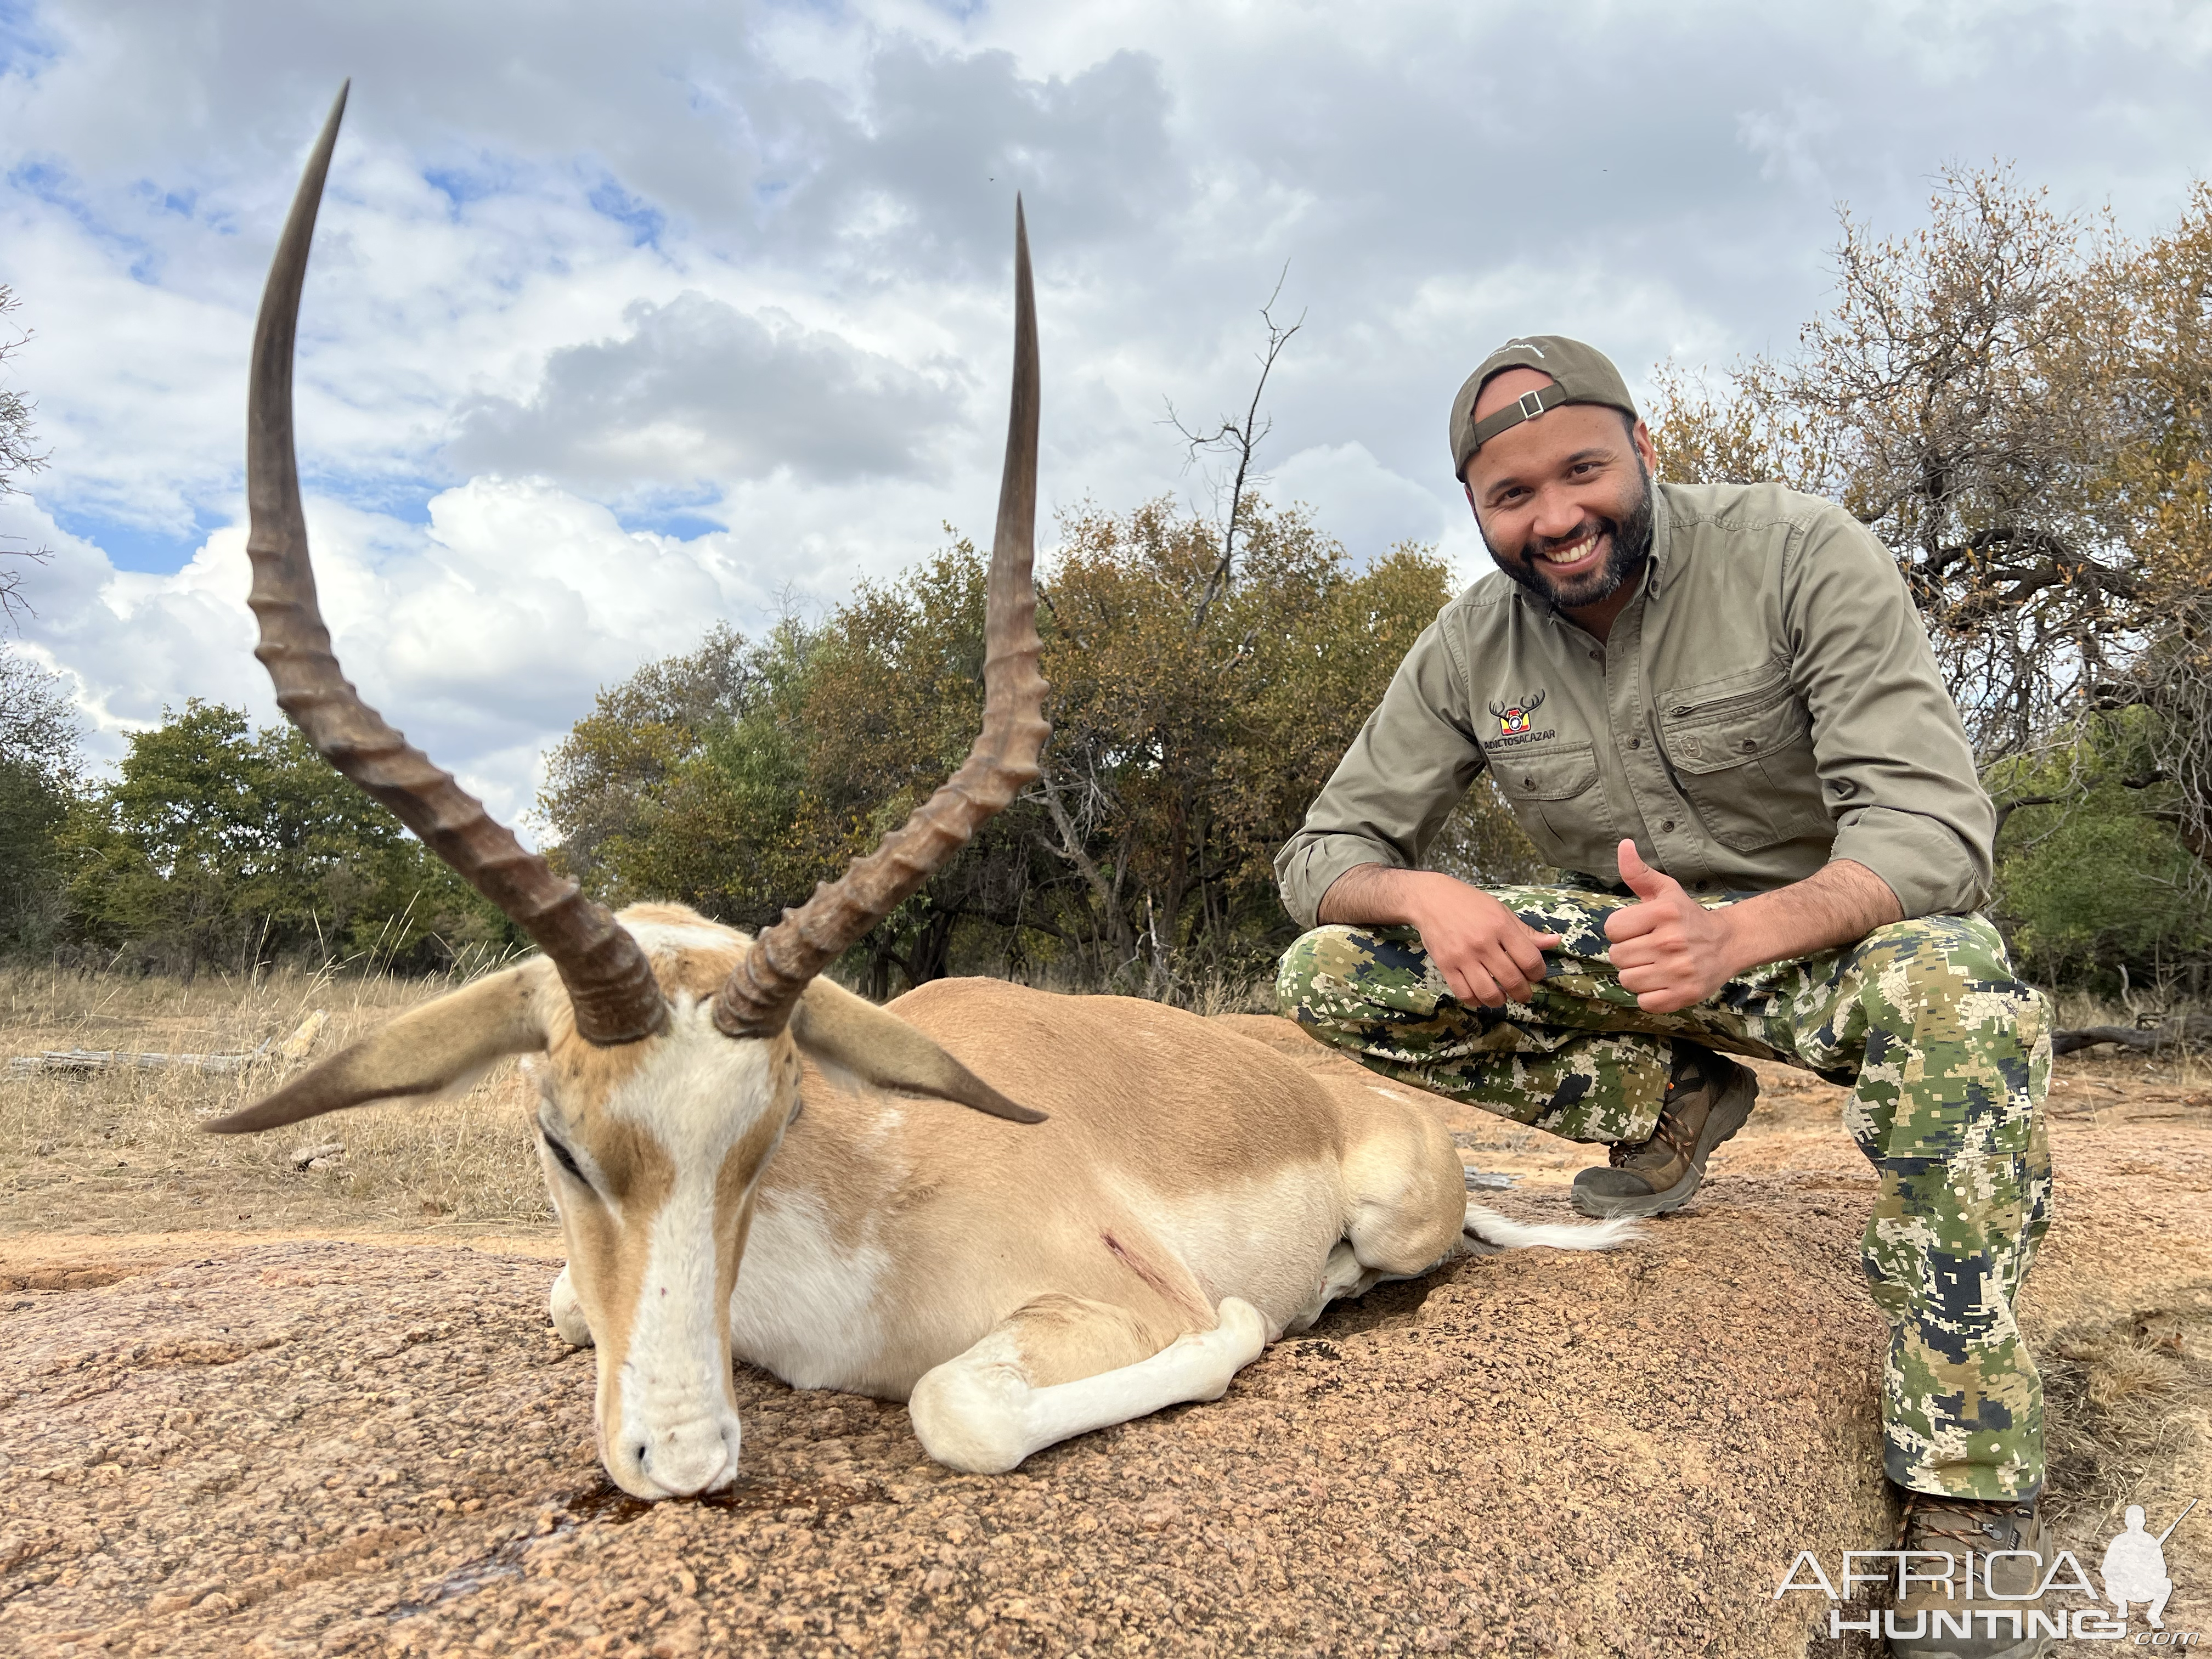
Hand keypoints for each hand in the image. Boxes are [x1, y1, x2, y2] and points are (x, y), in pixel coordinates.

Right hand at [1401, 875, 1562, 1008]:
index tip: (1535, 975)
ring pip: (1488, 992)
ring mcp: (1463, 956)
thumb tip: (1555, 942)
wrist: (1430, 899)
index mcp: (1501, 926)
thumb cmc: (1469, 903)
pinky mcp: (1445, 965)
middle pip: (1512, 980)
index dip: (1538, 973)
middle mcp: (1483, 943)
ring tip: (1502, 997)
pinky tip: (1481, 996)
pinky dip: (1476, 1001)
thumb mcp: (1501, 911)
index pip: (1530, 959)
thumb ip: (1526, 932)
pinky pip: (1464, 993)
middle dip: (1523, 993)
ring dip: (1500, 1001)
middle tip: (1524, 993)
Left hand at [1602, 840, 1741, 1012]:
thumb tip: (1623, 845)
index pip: (1612, 929)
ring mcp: (1679, 971)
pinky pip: (1644, 1002)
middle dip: (1627, 952)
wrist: (1728, 944)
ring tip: (1655, 964)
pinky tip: (1662, 981)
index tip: (1637, 929)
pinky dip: (1649, 995)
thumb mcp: (1665, 890)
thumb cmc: (1687, 916)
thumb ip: (1638, 872)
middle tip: (1647, 948)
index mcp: (1664, 913)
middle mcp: (1671, 942)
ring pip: (1627, 980)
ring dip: (1636, 974)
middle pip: (1617, 956)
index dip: (1621, 930)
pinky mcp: (1685, 995)